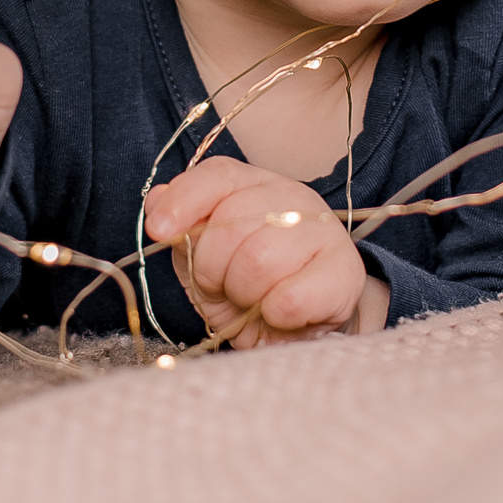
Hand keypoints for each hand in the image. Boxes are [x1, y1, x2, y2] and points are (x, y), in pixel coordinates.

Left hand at [142, 157, 378, 347]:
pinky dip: (273, 315)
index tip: (158, 229)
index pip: (218, 175)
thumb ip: (182, 228)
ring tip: (252, 302)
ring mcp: (324, 231)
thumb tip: (156, 202)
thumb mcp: (204, 257)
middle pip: (233, 223)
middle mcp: (293, 198)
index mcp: (255, 185)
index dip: (184, 200)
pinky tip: (277, 314)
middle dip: (213, 268)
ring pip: (260, 260)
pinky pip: (291, 298)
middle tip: (223, 288)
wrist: (301, 327)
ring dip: (244, 294)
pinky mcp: (345, 273)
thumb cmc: (247, 287)